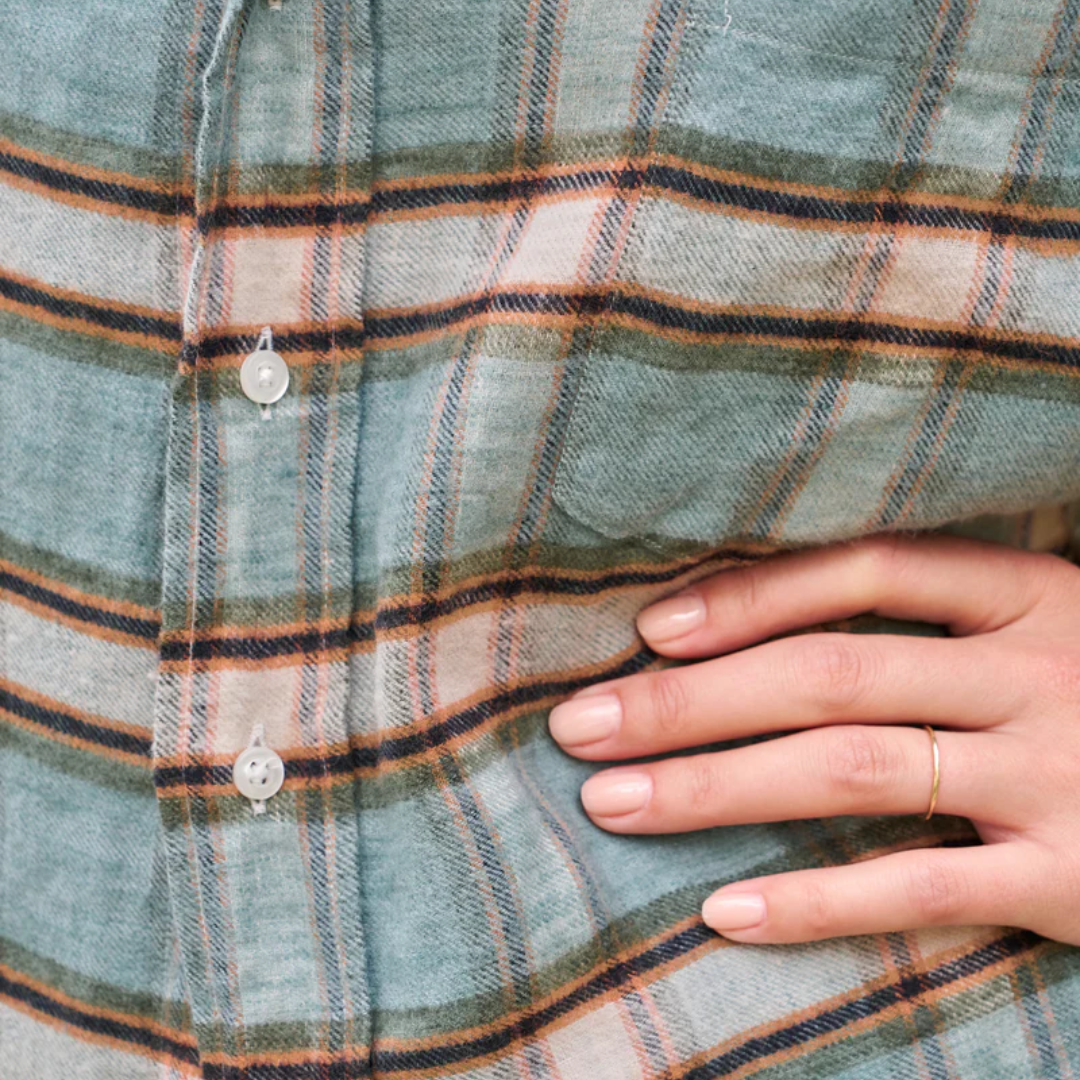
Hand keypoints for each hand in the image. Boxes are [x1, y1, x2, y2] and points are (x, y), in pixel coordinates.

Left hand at [547, 532, 1079, 945]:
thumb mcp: (1040, 635)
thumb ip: (930, 631)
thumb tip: (749, 637)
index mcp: (1031, 594)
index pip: (867, 571)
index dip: (751, 595)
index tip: (650, 628)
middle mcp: (1038, 672)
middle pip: (829, 674)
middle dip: (691, 700)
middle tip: (581, 726)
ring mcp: (1057, 776)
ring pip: (852, 772)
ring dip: (716, 788)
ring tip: (611, 804)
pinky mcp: (1074, 883)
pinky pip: (920, 892)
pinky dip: (815, 903)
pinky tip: (721, 910)